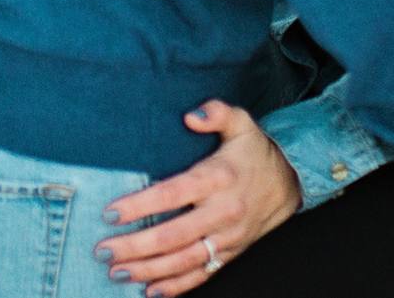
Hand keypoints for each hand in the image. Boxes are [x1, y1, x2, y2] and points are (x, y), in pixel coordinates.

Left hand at [98, 100, 300, 294]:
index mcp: (218, 178)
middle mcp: (222, 211)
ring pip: (183, 261)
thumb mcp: (241, 123)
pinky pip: (201, 275)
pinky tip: (150, 291)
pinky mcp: (230, 253)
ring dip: (148, 270)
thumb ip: (217, 112)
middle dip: (135, 246)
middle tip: (103, 250)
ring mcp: (227, 237)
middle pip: (173, 235)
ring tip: (116, 272)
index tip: (110, 213)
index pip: (172, 194)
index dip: (140, 206)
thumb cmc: (254, 152)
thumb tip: (190, 115)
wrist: (290, 184)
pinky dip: (176, 287)